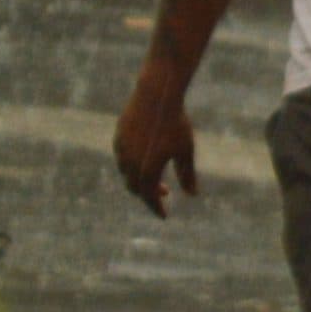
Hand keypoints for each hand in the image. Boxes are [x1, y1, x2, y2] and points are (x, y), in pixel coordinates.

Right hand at [113, 77, 198, 216]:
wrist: (157, 95)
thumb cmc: (176, 123)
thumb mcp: (186, 150)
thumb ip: (187, 175)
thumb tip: (192, 194)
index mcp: (147, 170)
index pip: (149, 197)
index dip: (156, 208)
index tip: (164, 216)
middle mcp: (130, 163)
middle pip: (135, 188)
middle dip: (148, 194)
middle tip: (165, 193)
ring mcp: (121, 149)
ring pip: (126, 173)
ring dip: (139, 179)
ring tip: (155, 175)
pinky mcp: (118, 136)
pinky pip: (121, 158)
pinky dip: (131, 165)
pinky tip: (143, 158)